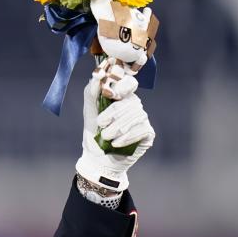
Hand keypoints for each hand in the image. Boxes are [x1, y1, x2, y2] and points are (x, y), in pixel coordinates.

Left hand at [76, 64, 154, 192]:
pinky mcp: (148, 133)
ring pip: (135, 116)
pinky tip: (116, 144)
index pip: (130, 83)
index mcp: (121, 97)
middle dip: (113, 115)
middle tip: (101, 126)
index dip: (124, 86)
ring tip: (106, 137)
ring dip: (117, 128)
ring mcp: (142, 119)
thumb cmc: (94, 134)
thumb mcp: (89, 113)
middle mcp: (134, 106)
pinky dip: (126, 137)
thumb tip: (96, 77)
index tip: (114, 93)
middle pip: (130, 102)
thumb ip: (91, 94)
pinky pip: (141, 129)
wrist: (98, 159)